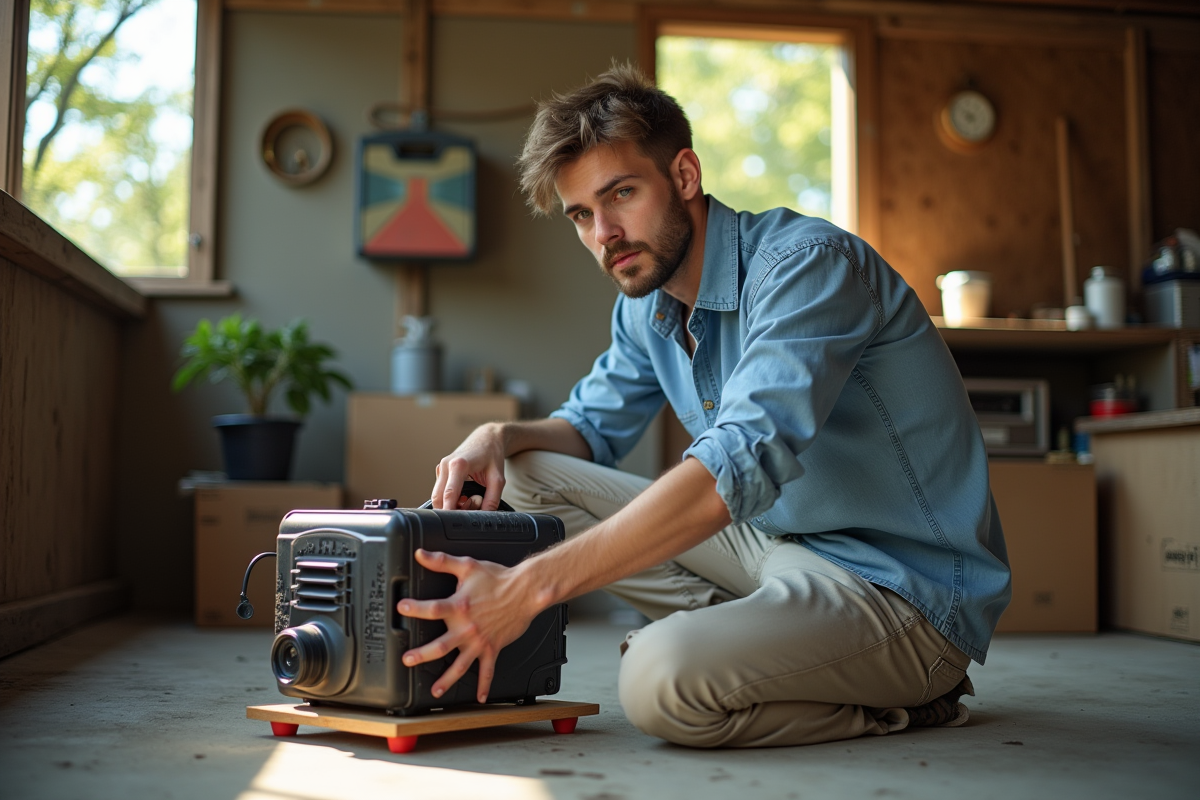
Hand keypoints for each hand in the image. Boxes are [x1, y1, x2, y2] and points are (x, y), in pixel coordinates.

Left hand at [396, 549, 538, 702]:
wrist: (525, 591)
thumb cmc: (498, 578)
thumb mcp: (468, 566)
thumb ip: (441, 561)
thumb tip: (421, 554)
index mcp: (459, 606)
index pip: (432, 609)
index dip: (415, 608)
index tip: (401, 608)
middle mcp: (467, 627)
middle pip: (441, 646)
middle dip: (422, 655)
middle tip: (408, 660)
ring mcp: (480, 641)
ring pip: (461, 664)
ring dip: (447, 679)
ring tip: (435, 689)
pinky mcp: (492, 648)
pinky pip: (488, 670)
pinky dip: (484, 685)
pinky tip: (479, 696)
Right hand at [432, 423, 506, 510]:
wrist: (487, 438)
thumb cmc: (492, 456)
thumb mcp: (498, 479)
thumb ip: (492, 499)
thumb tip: (483, 516)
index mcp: (459, 465)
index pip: (449, 495)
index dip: (450, 511)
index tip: (457, 521)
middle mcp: (446, 465)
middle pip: (438, 498)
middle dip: (452, 509)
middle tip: (472, 506)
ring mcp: (441, 467)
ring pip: (437, 496)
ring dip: (450, 504)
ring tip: (470, 499)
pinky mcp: (441, 470)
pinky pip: (439, 491)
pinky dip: (449, 498)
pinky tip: (464, 495)